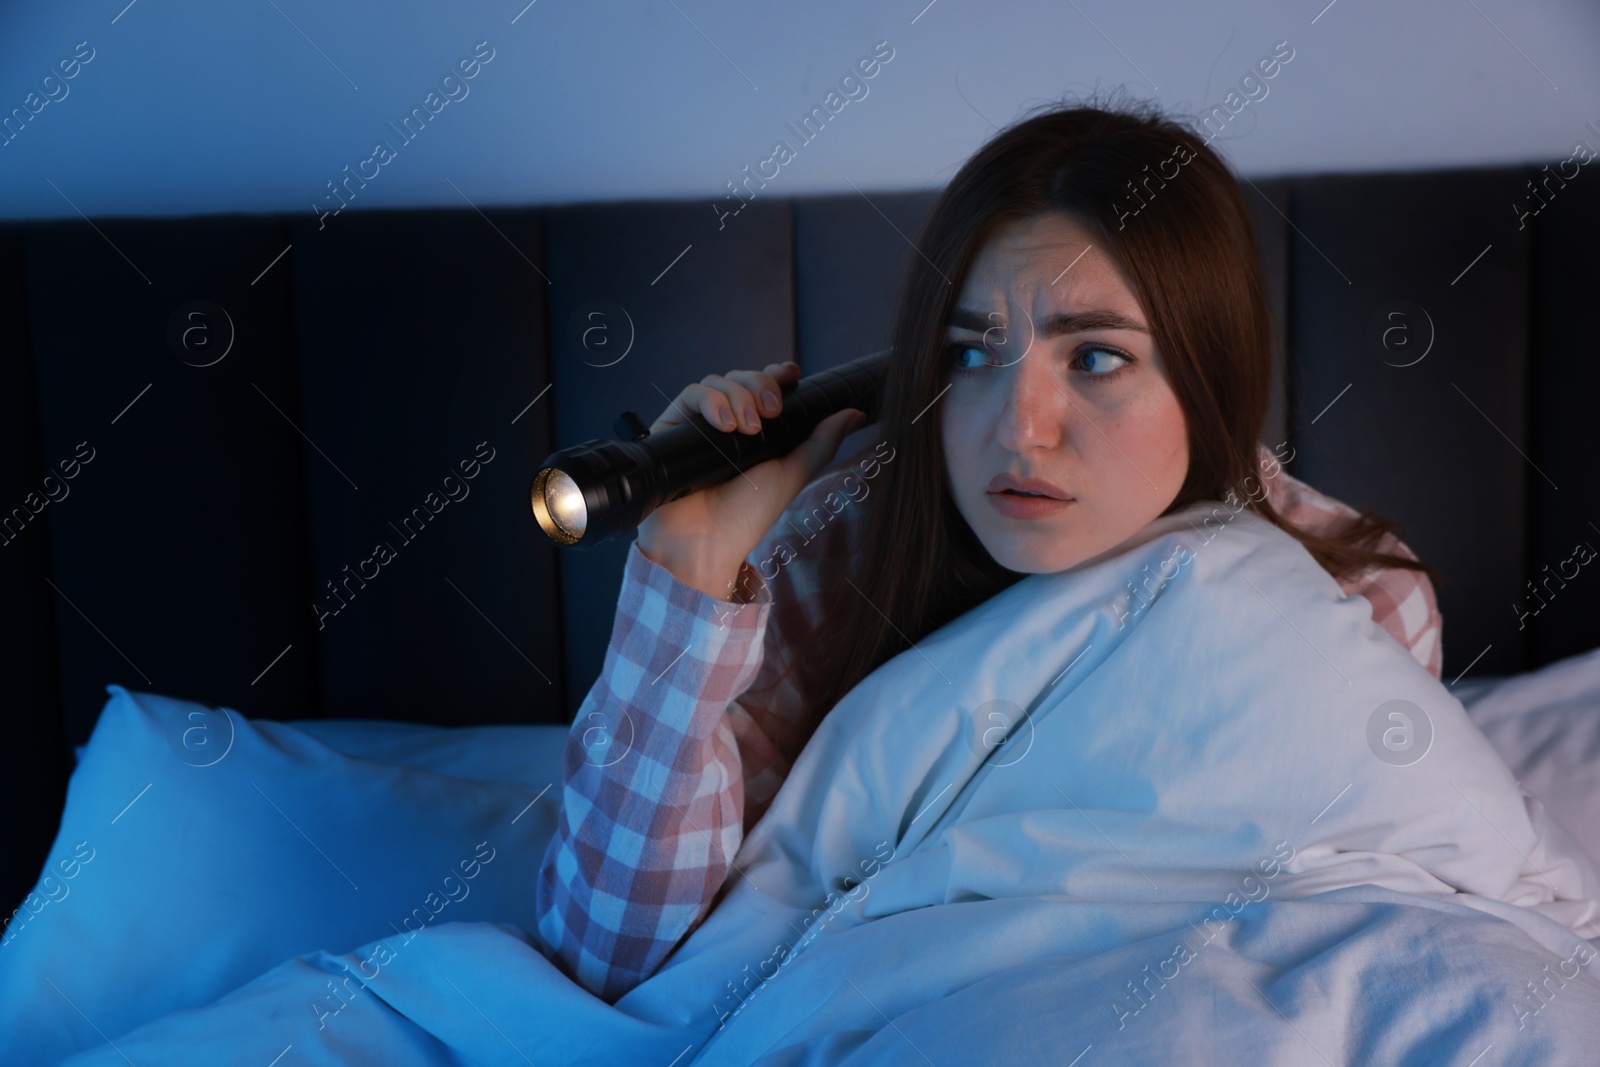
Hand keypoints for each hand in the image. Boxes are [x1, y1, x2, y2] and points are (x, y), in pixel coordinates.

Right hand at [635, 360, 866, 600]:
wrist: (706, 541)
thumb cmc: (748, 515)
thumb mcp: (793, 474)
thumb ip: (822, 441)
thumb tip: (855, 413)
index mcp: (757, 432)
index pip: (764, 388)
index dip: (776, 375)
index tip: (791, 375)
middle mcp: (728, 424)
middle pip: (743, 379)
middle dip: (760, 387)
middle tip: (770, 414)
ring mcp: (700, 425)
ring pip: (718, 382)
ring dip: (737, 396)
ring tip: (746, 430)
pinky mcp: (673, 427)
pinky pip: (691, 394)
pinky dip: (711, 401)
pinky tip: (724, 424)